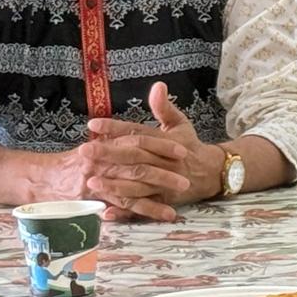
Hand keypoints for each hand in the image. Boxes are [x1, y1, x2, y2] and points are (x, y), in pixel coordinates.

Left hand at [85, 82, 223, 218]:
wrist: (213, 173)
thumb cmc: (191, 146)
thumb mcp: (180, 124)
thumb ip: (165, 107)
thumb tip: (158, 85)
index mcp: (166, 141)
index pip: (138, 133)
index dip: (116, 128)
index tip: (93, 124)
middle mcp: (164, 162)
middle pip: (134, 158)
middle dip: (109, 155)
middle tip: (84, 151)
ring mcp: (165, 183)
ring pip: (138, 185)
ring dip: (115, 185)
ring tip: (91, 182)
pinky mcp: (164, 200)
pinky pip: (143, 207)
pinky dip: (125, 211)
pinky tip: (106, 211)